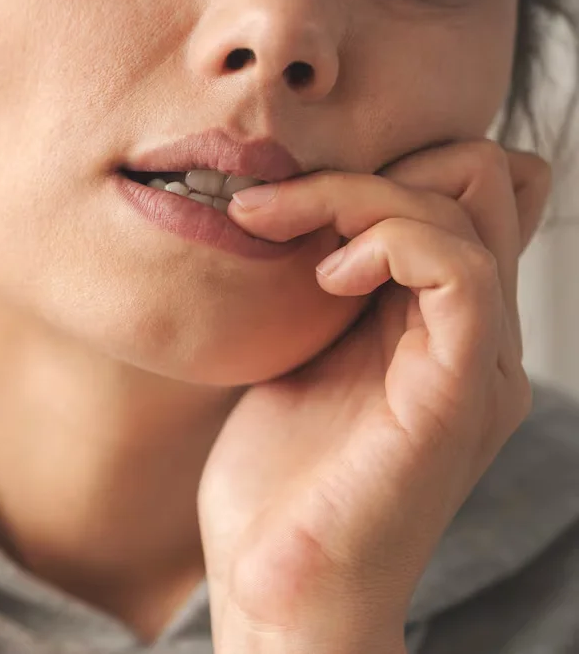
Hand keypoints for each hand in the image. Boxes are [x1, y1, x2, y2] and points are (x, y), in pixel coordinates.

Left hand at [197, 140, 552, 652]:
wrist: (279, 586)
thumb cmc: (276, 484)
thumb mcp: (297, 357)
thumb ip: (324, 294)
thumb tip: (296, 216)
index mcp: (438, 326)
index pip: (462, 191)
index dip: (382, 165)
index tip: (280, 196)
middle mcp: (473, 337)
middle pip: (480, 178)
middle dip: (369, 165)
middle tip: (272, 204)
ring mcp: (476, 363)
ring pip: (470, 203)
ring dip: (358, 191)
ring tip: (275, 225)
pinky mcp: (457, 391)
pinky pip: (461, 269)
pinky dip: (389, 238)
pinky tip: (326, 275)